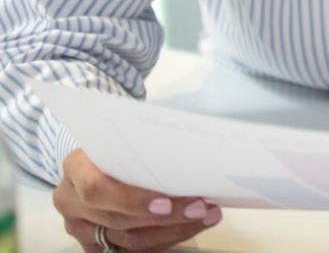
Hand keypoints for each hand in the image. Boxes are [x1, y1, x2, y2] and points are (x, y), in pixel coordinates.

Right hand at [55, 150, 220, 251]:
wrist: (97, 160)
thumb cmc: (117, 145)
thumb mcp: (124, 137)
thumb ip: (145, 146)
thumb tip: (191, 152)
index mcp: (76, 167)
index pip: (96, 187)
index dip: (131, 200)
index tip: (166, 202)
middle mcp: (71, 201)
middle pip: (117, 219)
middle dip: (164, 217)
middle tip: (200, 208)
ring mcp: (80, 227)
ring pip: (126, 240)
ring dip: (172, 230)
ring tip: (205, 216)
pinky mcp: (93, 245)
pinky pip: (131, 250)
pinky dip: (165, 239)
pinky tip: (189, 227)